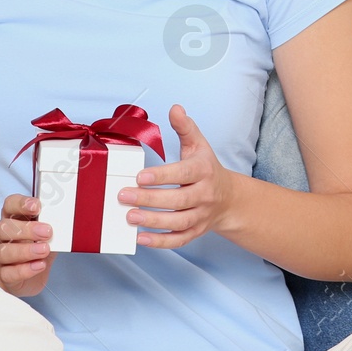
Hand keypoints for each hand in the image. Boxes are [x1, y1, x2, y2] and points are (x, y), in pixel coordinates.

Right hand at [0, 193, 56, 296]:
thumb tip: (67, 216)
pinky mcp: (4, 275)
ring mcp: (0, 256)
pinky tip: (40, 265)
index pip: (9, 205)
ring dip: (26, 250)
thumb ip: (53, 223)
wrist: (33, 277)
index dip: (20, 204)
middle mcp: (2, 236)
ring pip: (3, 251)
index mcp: (13, 219)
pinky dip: (25, 270)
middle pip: (3, 228)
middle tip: (47, 232)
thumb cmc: (39, 247)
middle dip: (26, 229)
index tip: (37, 207)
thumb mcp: (49, 232)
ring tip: (45, 250)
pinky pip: (8, 273)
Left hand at [118, 104, 239, 248]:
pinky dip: (161, 242)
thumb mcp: (199, 144)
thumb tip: (175, 108)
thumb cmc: (206, 167)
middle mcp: (205, 194)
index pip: (183, 173)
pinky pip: (179, 240)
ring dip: (153, 222)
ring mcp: (201, 215)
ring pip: (179, 222)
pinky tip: (141, 239)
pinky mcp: (196, 231)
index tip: (140, 176)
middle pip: (178, 200)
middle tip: (123, 196)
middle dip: (150, 199)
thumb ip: (185, 127)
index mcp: (204, 170)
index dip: (162, 176)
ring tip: (130, 217)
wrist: (228, 198)